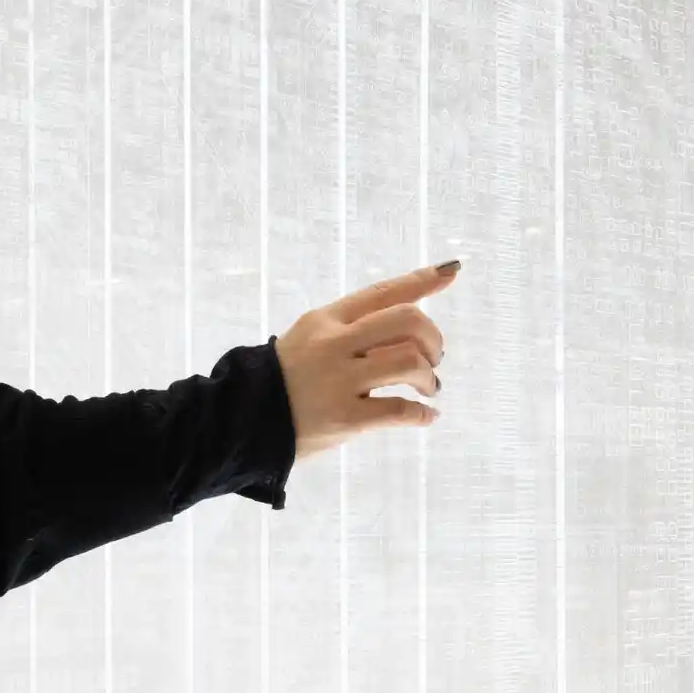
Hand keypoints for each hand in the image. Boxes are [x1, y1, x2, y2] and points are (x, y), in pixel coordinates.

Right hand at [274, 260, 460, 459]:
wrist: (243, 420)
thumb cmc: (286, 378)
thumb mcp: (310, 336)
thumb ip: (351, 326)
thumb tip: (407, 320)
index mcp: (328, 320)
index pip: (382, 292)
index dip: (421, 280)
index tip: (450, 271)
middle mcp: (334, 344)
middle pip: (407, 322)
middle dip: (433, 339)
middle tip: (433, 359)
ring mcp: (339, 381)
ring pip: (408, 362)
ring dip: (429, 377)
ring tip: (427, 389)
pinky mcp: (345, 418)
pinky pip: (399, 410)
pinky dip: (422, 414)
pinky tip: (426, 416)